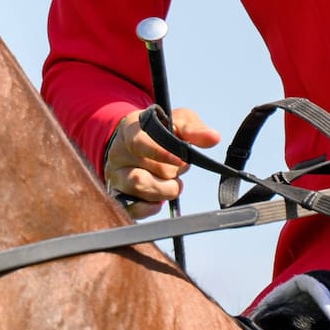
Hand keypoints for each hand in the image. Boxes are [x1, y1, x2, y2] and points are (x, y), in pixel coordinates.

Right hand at [103, 106, 220, 218]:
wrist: (142, 138)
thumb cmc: (162, 129)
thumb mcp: (178, 121)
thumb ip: (194, 130)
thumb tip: (214, 138)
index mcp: (130, 129)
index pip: (139, 143)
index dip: (160, 153)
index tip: (182, 161)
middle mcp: (118, 153)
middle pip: (144, 171)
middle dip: (171, 173)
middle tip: (180, 167)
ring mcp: (116, 174)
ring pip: (139, 189)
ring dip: (164, 190)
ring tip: (173, 181)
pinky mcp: (118, 193)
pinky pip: (131, 208)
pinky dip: (149, 208)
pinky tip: (159, 201)